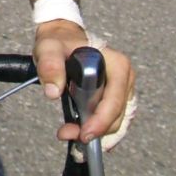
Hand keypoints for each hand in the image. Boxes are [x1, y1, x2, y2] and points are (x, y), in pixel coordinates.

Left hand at [33, 20, 135, 147]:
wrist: (63, 40)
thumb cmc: (59, 43)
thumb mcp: (49, 48)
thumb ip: (50, 65)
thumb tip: (53, 92)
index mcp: (118, 65)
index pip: (114, 101)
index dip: (100, 120)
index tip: (83, 133)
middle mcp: (126, 79)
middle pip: (117, 116)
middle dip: (94, 130)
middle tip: (66, 133)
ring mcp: (123, 90)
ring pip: (116, 122)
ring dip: (95, 134)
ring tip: (68, 133)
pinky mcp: (117, 99)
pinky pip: (113, 122)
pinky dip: (99, 132)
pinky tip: (82, 136)